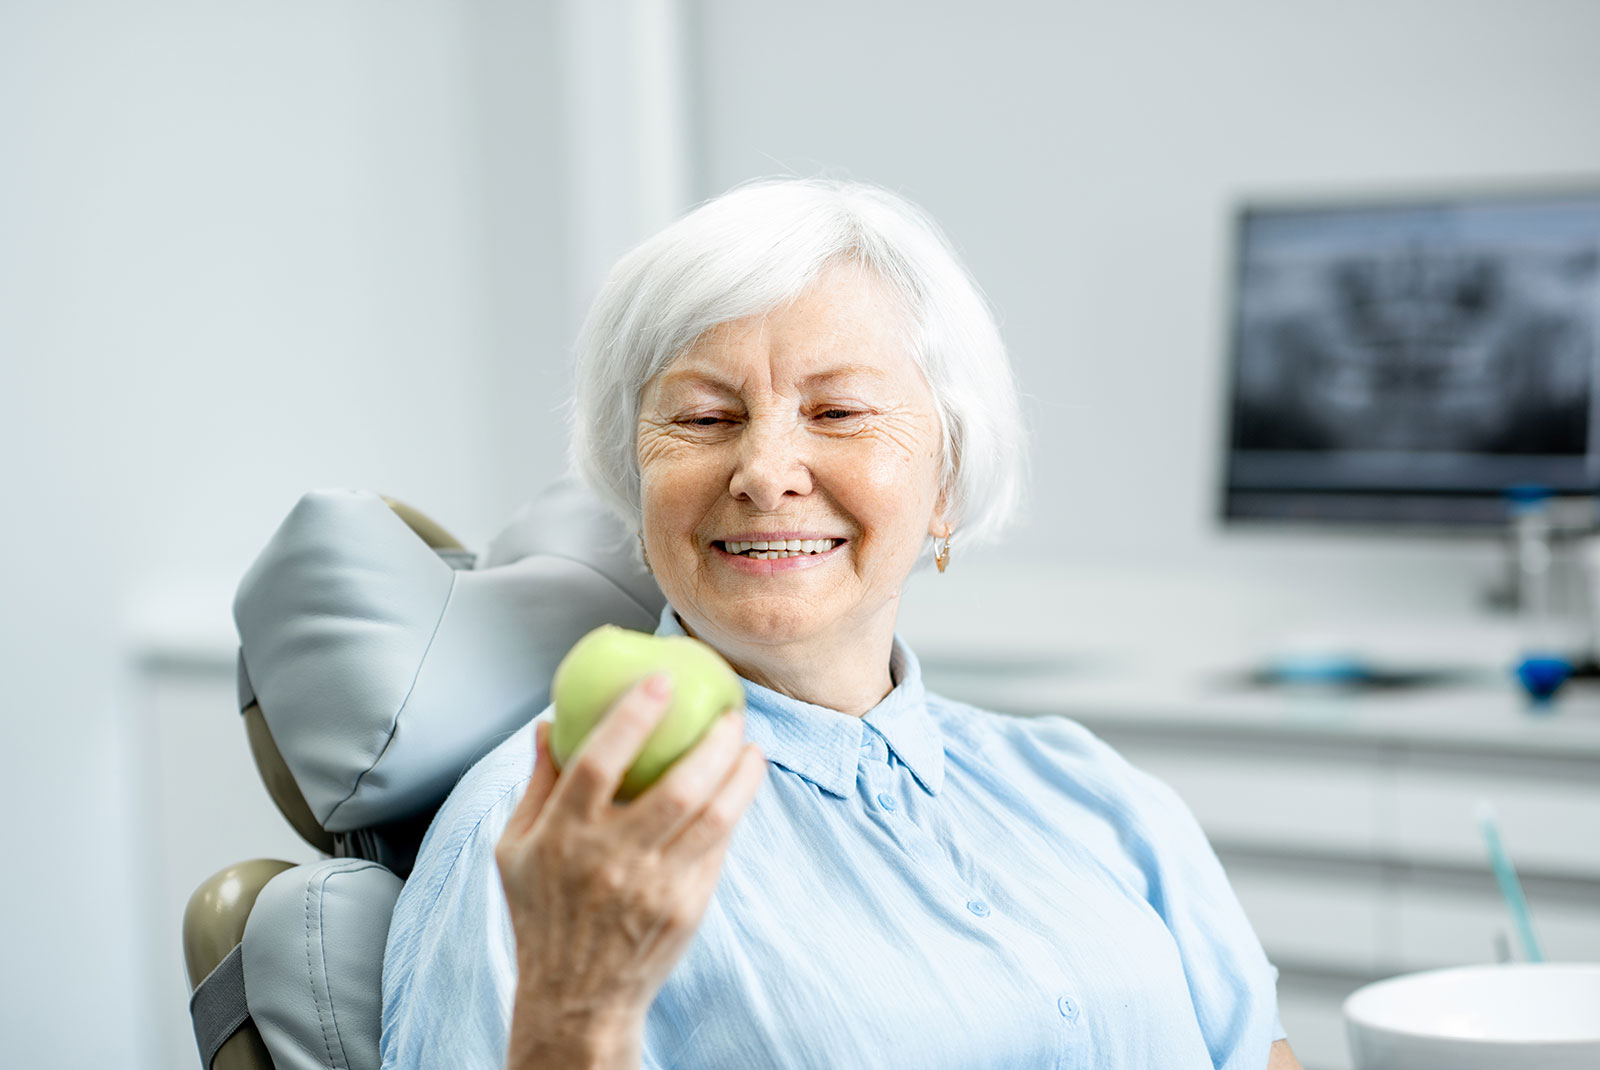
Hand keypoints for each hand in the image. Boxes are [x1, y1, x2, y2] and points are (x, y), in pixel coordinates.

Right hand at [495, 673, 767, 1031]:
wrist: (577, 997)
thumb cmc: (543, 913)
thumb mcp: (516, 848)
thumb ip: (537, 783)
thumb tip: (547, 723)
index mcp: (564, 836)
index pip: (599, 763)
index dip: (632, 717)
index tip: (661, 680)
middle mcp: (612, 860)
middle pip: (676, 788)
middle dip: (712, 742)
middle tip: (730, 713)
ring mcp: (654, 886)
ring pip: (713, 817)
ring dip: (740, 774)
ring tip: (748, 747)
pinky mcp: (686, 906)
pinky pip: (719, 847)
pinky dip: (733, 810)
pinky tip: (738, 787)